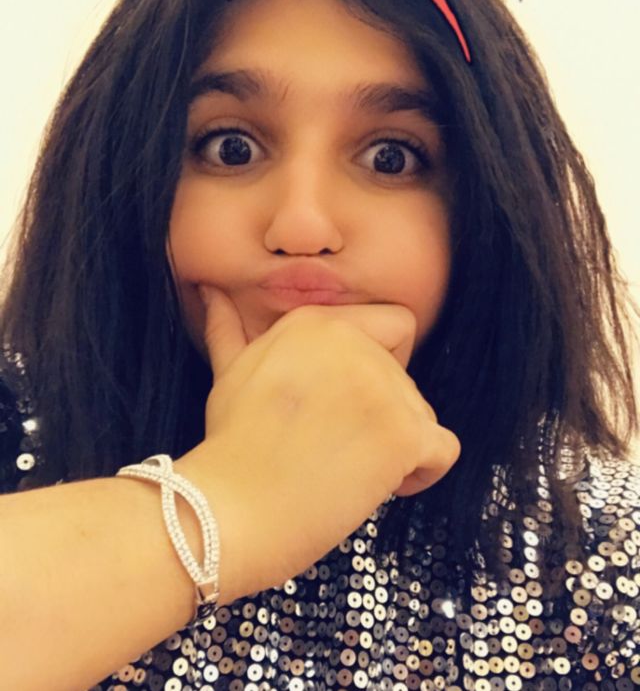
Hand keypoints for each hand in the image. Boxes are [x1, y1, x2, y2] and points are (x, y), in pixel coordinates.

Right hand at [176, 287, 459, 602]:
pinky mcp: (403, 434)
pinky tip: (381, 486)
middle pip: (405, 377)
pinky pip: (443, 450)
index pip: (392, 327)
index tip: (341, 401)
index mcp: (316, 322)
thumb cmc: (229, 447)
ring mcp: (381, 387)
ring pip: (421, 414)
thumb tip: (212, 292)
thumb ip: (229, 329)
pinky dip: (420, 473)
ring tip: (343, 468)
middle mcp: (353, 342)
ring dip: (393, 445)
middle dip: (379, 413)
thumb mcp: (228, 374)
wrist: (230, 509)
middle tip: (331, 445)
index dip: (376, 365)